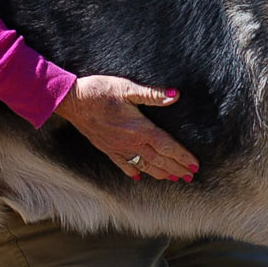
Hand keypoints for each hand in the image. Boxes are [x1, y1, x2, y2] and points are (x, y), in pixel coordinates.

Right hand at [54, 75, 199, 181]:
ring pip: (144, 165)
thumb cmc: (100, 91)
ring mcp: (118, 148)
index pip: (167, 146)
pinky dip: (133, 172)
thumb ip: (152, 94)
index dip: (182, 157)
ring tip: (173, 179)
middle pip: (159, 160)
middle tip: (190, 176)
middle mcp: (131, 142)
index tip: (194, 165)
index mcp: (140, 129)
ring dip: (160, 172)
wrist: (72, 101)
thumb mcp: (127, 88)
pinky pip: (123, 165)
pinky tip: (139, 177)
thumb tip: (175, 95)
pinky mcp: (106, 148)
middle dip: (176, 168)